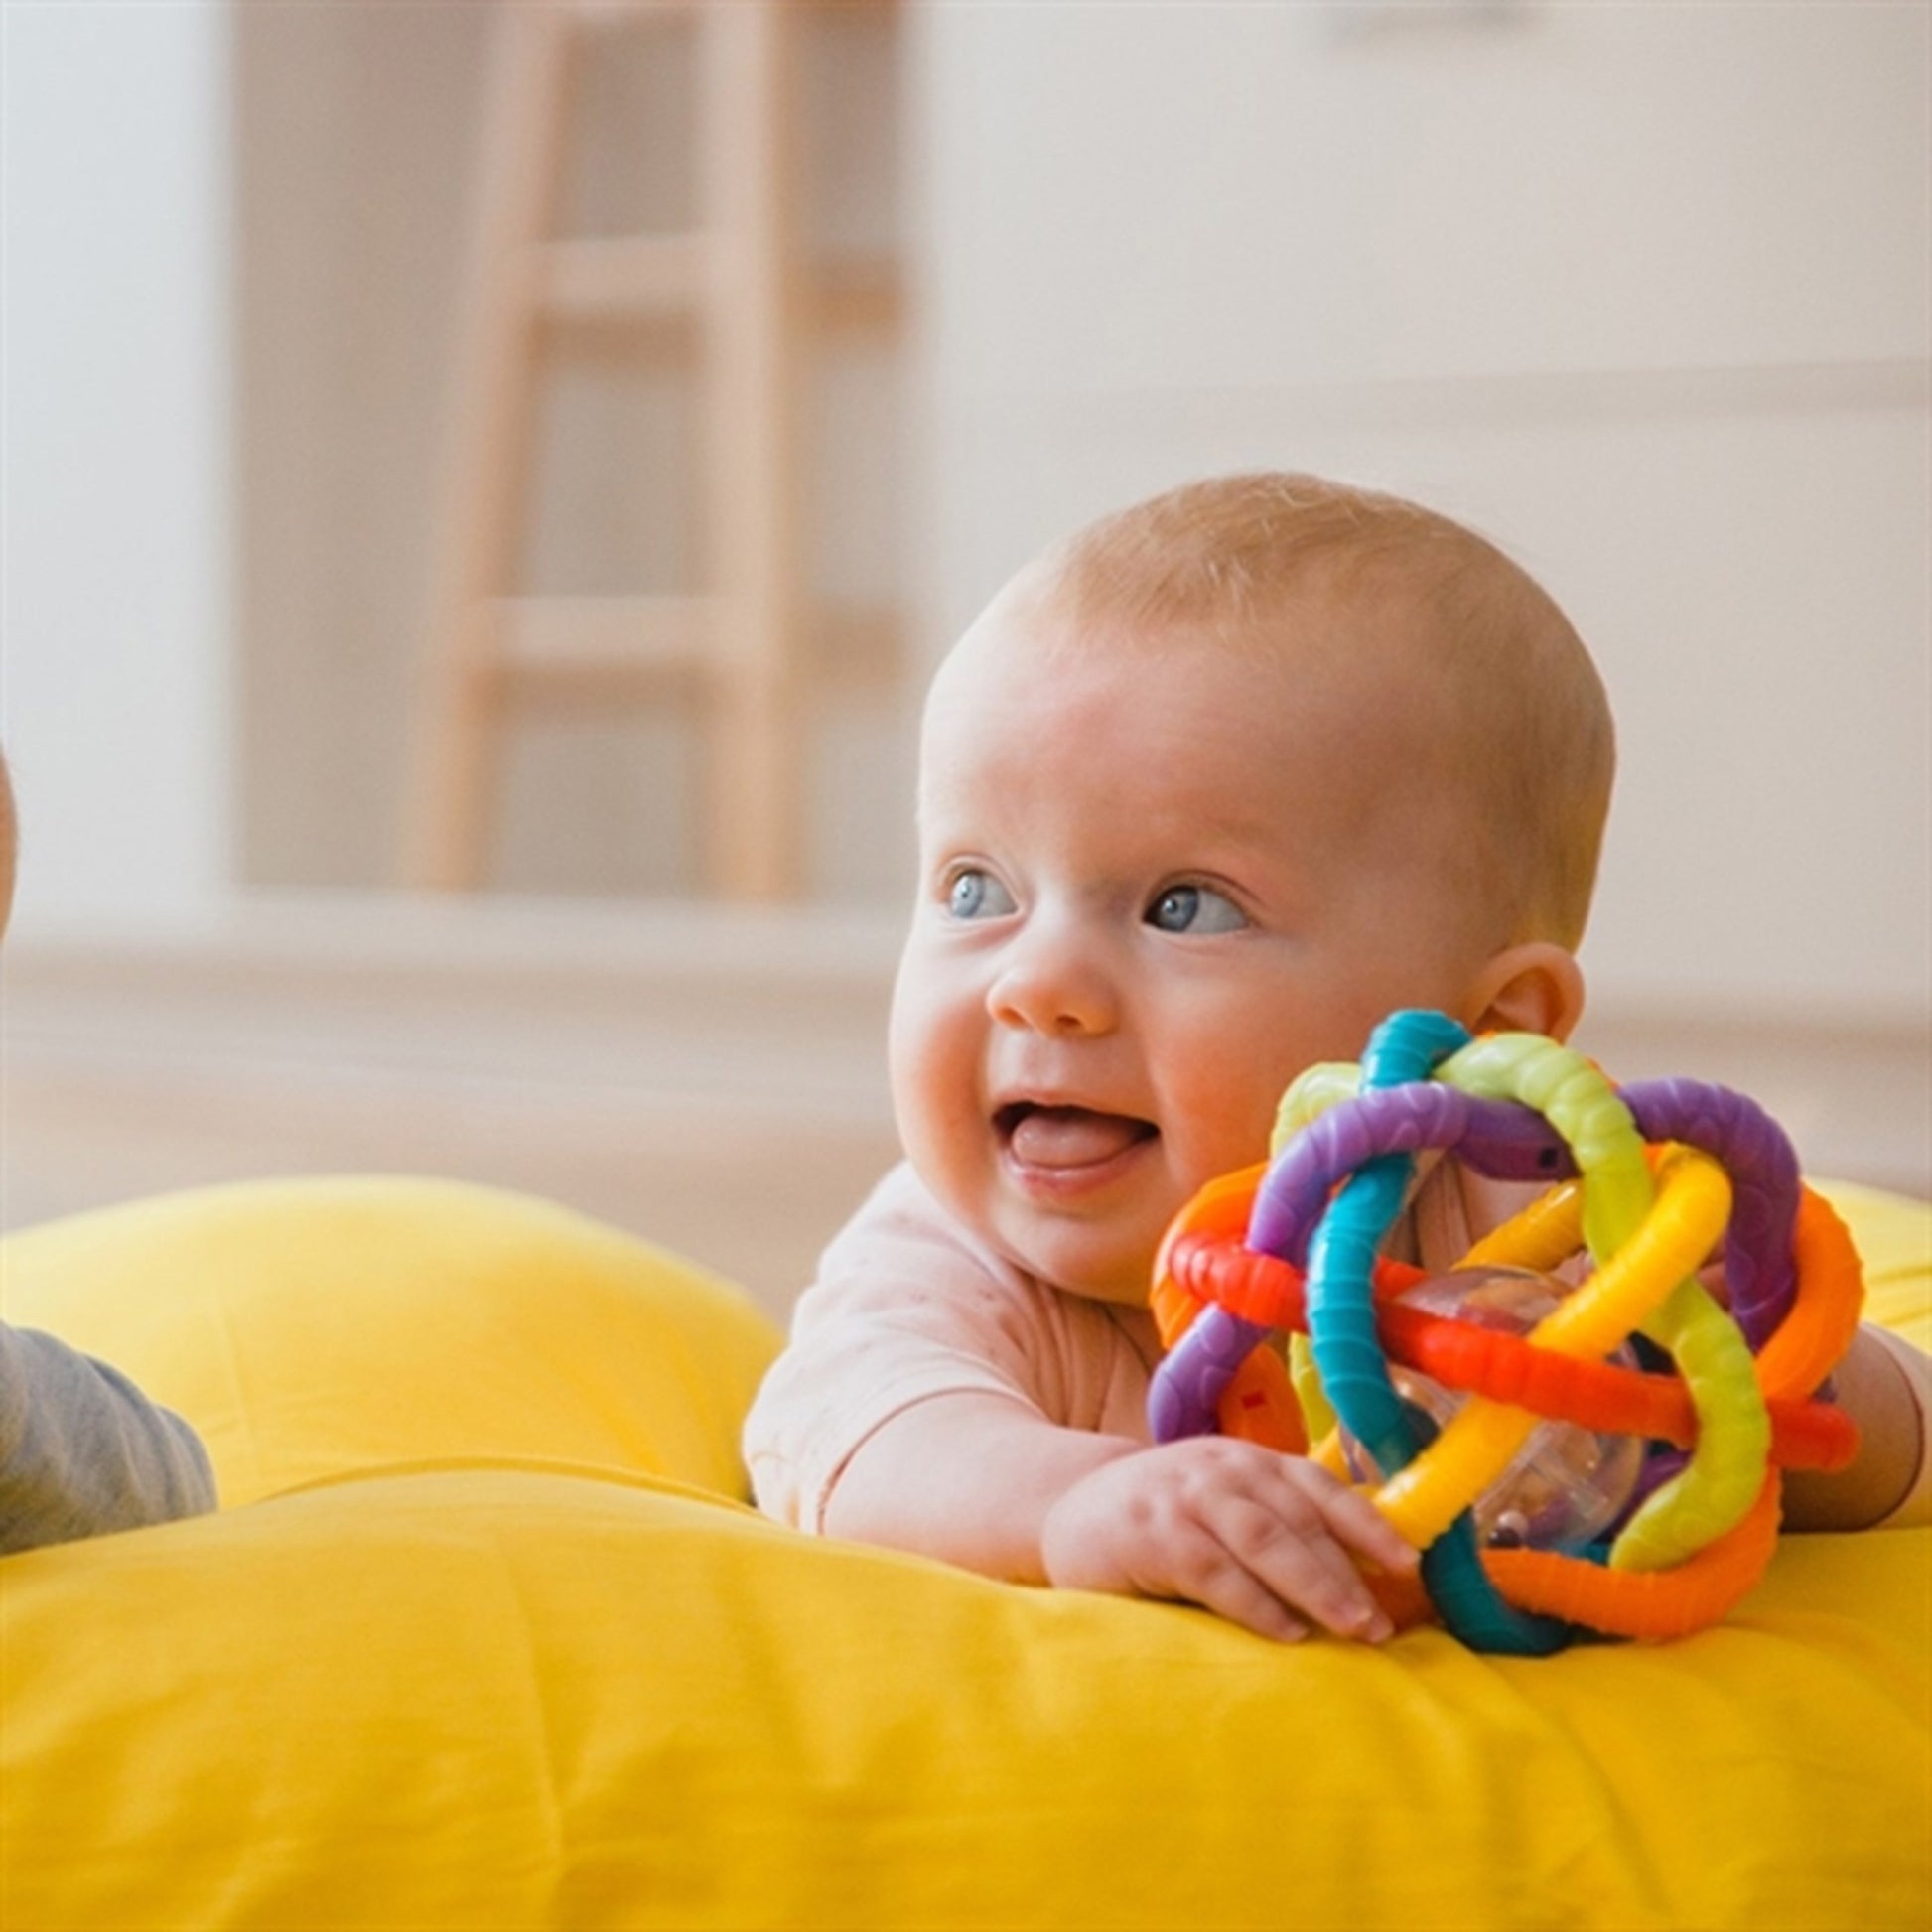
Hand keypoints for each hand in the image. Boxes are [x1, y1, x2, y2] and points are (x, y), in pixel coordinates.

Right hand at [1039, 1436, 1418, 1644]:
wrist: (1069, 1509)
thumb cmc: (1164, 1520)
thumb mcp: (1222, 1507)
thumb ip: (1278, 1528)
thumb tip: (1366, 1582)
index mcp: (1248, 1461)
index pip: (1319, 1486)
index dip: (1367, 1523)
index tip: (1409, 1565)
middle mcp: (1221, 1469)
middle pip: (1299, 1518)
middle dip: (1347, 1571)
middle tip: (1380, 1623)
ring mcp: (1183, 1496)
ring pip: (1263, 1538)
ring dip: (1314, 1585)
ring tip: (1351, 1629)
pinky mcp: (1150, 1533)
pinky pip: (1213, 1570)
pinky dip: (1254, 1603)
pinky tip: (1284, 1633)